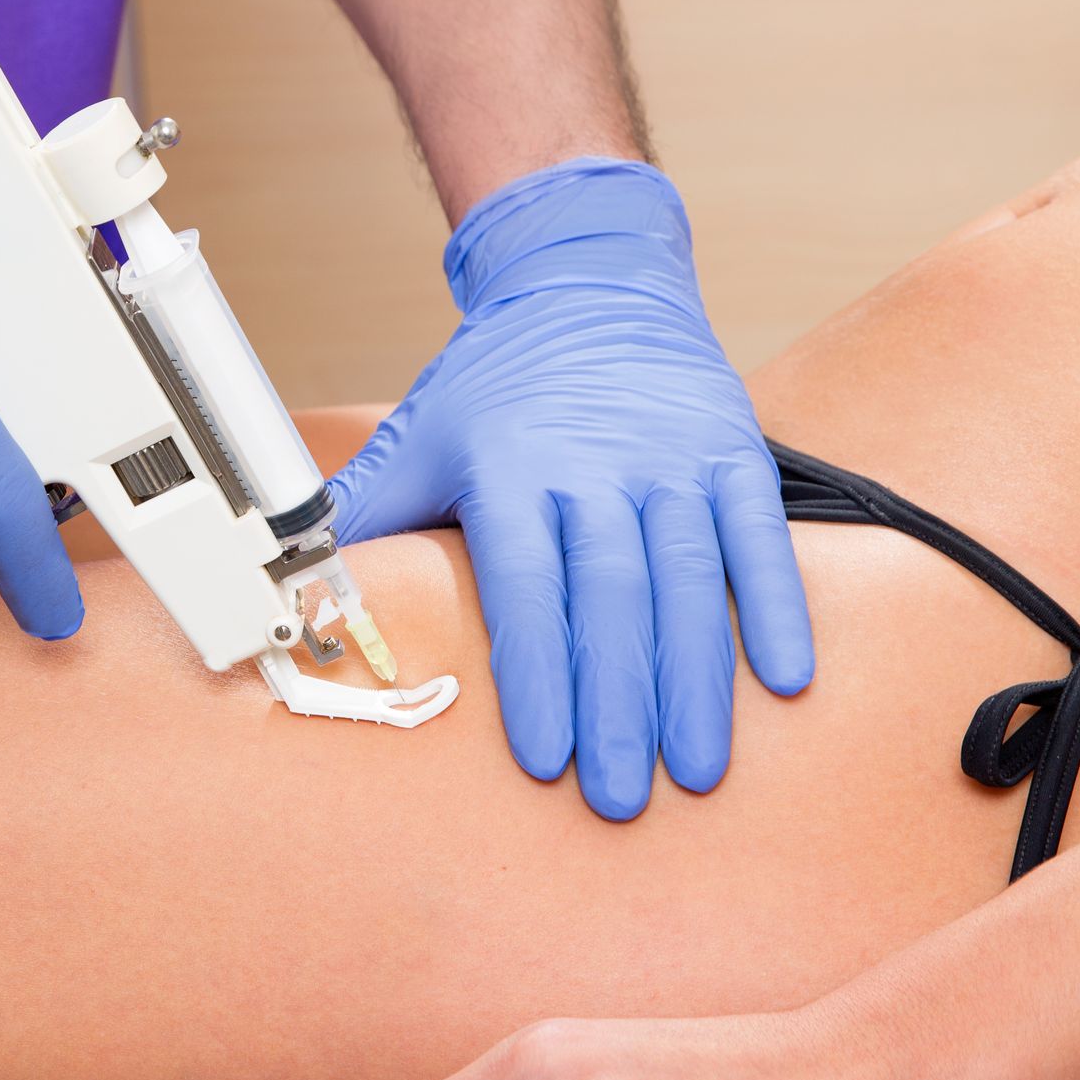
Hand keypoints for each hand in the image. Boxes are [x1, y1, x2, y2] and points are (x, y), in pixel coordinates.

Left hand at [329, 158, 812, 816]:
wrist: (590, 280)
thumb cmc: (498, 379)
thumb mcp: (423, 433)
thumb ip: (370, 514)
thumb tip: (294, 583)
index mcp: (512, 466)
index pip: (525, 585)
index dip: (536, 673)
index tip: (544, 759)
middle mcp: (597, 465)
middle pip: (611, 596)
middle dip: (618, 704)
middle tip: (620, 798)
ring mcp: (672, 458)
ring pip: (691, 579)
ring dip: (698, 680)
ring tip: (697, 770)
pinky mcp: (733, 451)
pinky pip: (760, 537)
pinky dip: (778, 608)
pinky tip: (785, 682)